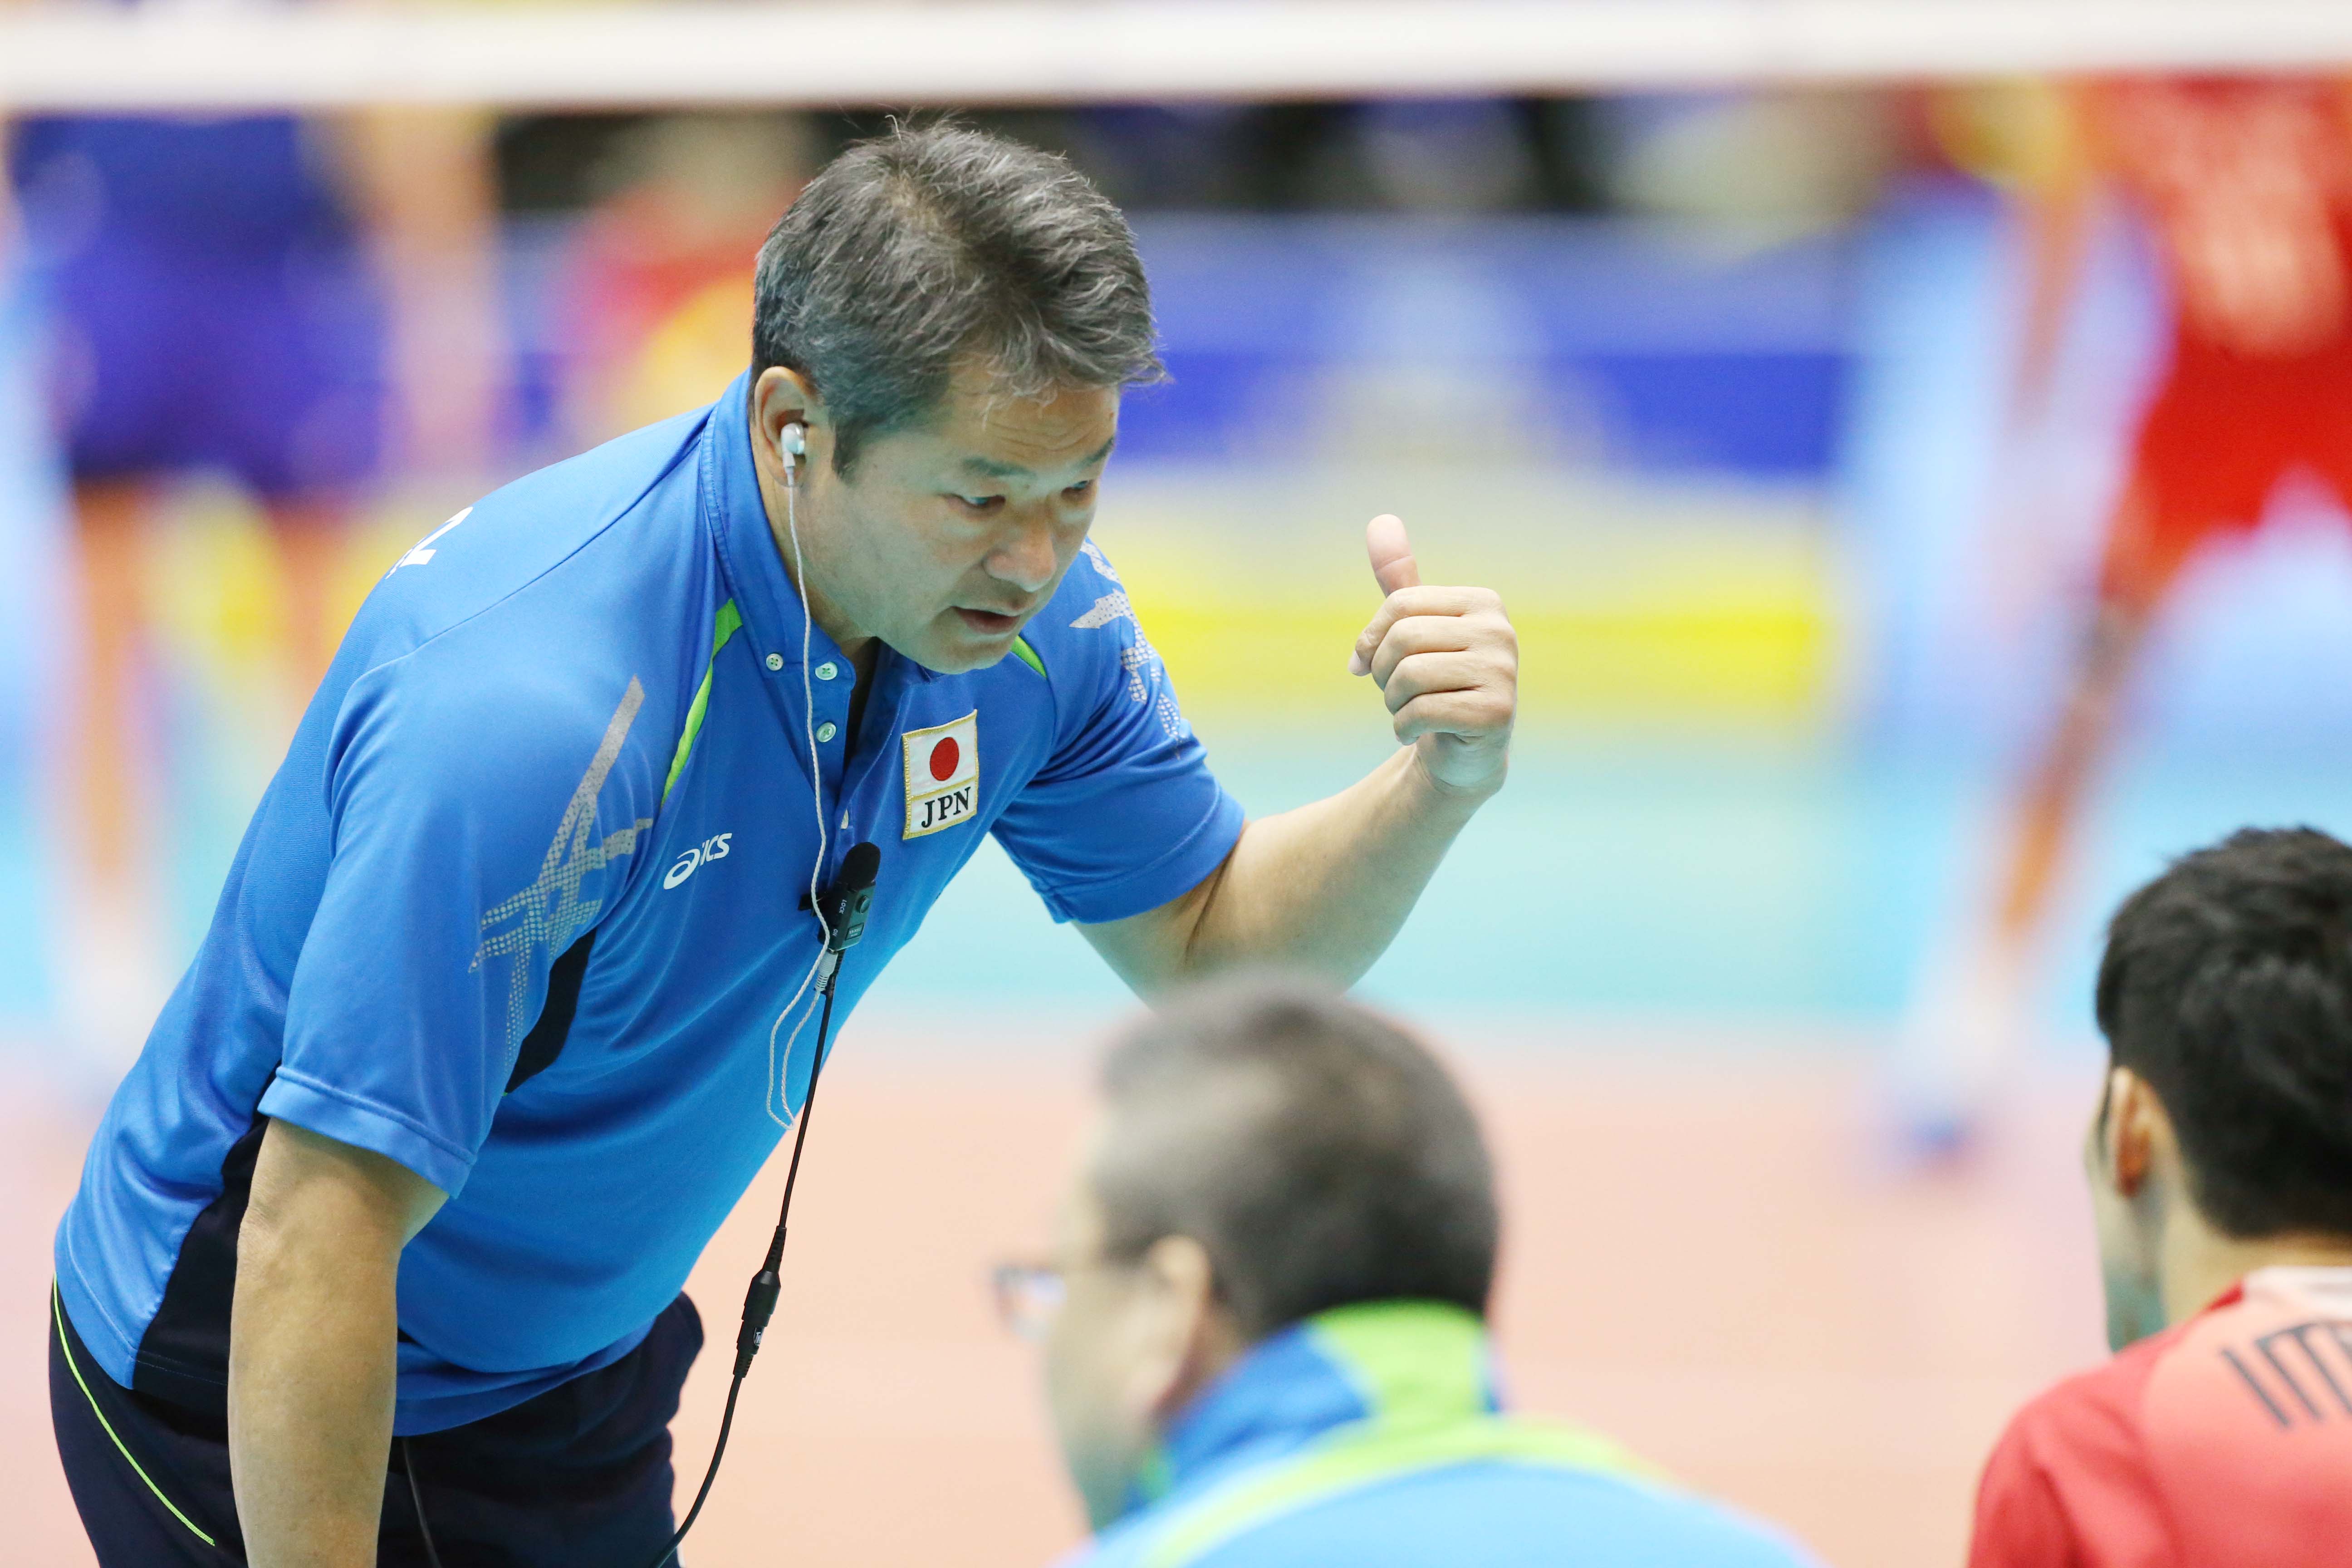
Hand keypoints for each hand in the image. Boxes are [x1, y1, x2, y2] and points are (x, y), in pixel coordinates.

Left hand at [1347, 514, 1515, 796]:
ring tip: (1411, 710)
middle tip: (1394, 693)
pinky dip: (1403, 729)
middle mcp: (1501, 631)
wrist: (1462, 752)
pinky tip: (1418, 734)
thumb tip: (1380, 520)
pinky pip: (1421, 713)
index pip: (1400, 605)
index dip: (1371, 638)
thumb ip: (1398, 579)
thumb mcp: (1414, 627)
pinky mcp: (1497, 714)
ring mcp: (1504, 673)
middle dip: (1382, 673)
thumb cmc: (1435, 683)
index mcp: (1483, 602)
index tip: (1368, 664)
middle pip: (1403, 639)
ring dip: (1393, 703)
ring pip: (1409, 677)